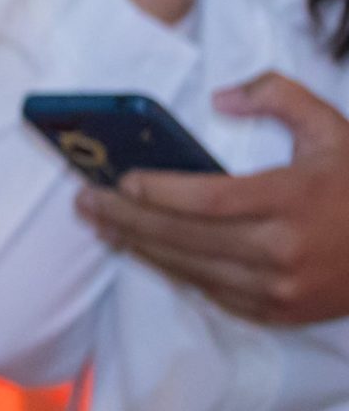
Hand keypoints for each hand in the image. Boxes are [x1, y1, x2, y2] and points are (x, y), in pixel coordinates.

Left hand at [78, 72, 348, 323]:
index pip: (207, 199)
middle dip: (127, 218)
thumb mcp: (332, 127)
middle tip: (86, 201)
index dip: (157, 192)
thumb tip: (221, 98)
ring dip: (139, 248)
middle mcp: (284, 250)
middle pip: (185, 238)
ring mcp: (282, 289)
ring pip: (191, 269)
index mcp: (293, 199)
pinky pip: (211, 293)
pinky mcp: (281, 314)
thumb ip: (278, 96)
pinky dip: (175, 272)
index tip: (120, 179)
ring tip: (102, 225)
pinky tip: (145, 252)